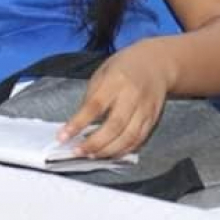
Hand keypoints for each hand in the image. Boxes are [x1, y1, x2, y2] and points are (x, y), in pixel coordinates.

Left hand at [59, 40, 171, 158]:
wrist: (157, 64)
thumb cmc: (123, 67)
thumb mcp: (102, 73)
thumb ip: (91, 96)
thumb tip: (78, 122)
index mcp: (115, 81)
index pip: (94, 106)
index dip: (78, 123)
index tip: (62, 137)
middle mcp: (132, 96)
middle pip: (114, 126)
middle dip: (94, 143)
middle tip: (77, 151)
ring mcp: (145, 109)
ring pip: (128, 137)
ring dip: (108, 151)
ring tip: (91, 155)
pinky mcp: (153, 119)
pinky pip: (139, 140)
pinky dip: (123, 150)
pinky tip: (110, 153)